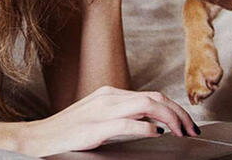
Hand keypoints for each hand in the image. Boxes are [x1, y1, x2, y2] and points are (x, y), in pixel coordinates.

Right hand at [20, 86, 199, 156]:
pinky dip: (145, 127)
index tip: (187, 123)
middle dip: (178, 112)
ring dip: (169, 118)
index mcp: (112, 94)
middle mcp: (109, 97)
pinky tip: (157, 133)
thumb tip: (153, 123)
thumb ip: (124, 116)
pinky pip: (125, 123)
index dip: (174, 108)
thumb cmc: (70, 131)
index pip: (152, 96)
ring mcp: (101, 111)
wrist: (40, 138)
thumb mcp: (100, 117)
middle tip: (192, 130)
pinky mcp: (93, 128)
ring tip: (182, 132)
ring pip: (145, 106)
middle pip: (154, 98)